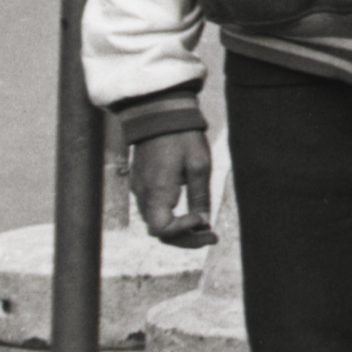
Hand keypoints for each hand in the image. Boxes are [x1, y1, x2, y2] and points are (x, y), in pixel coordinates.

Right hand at [129, 129, 214, 247]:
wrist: (159, 114)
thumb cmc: (182, 137)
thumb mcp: (199, 166)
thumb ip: (199, 197)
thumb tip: (203, 222)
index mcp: (156, 191)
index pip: (162, 230)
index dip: (184, 231)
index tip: (203, 219)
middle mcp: (142, 194)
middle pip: (159, 231)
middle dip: (186, 238)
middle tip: (212, 236)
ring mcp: (139, 190)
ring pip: (156, 222)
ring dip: (179, 229)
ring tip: (204, 226)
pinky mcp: (141, 184)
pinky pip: (153, 210)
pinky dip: (170, 217)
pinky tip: (189, 213)